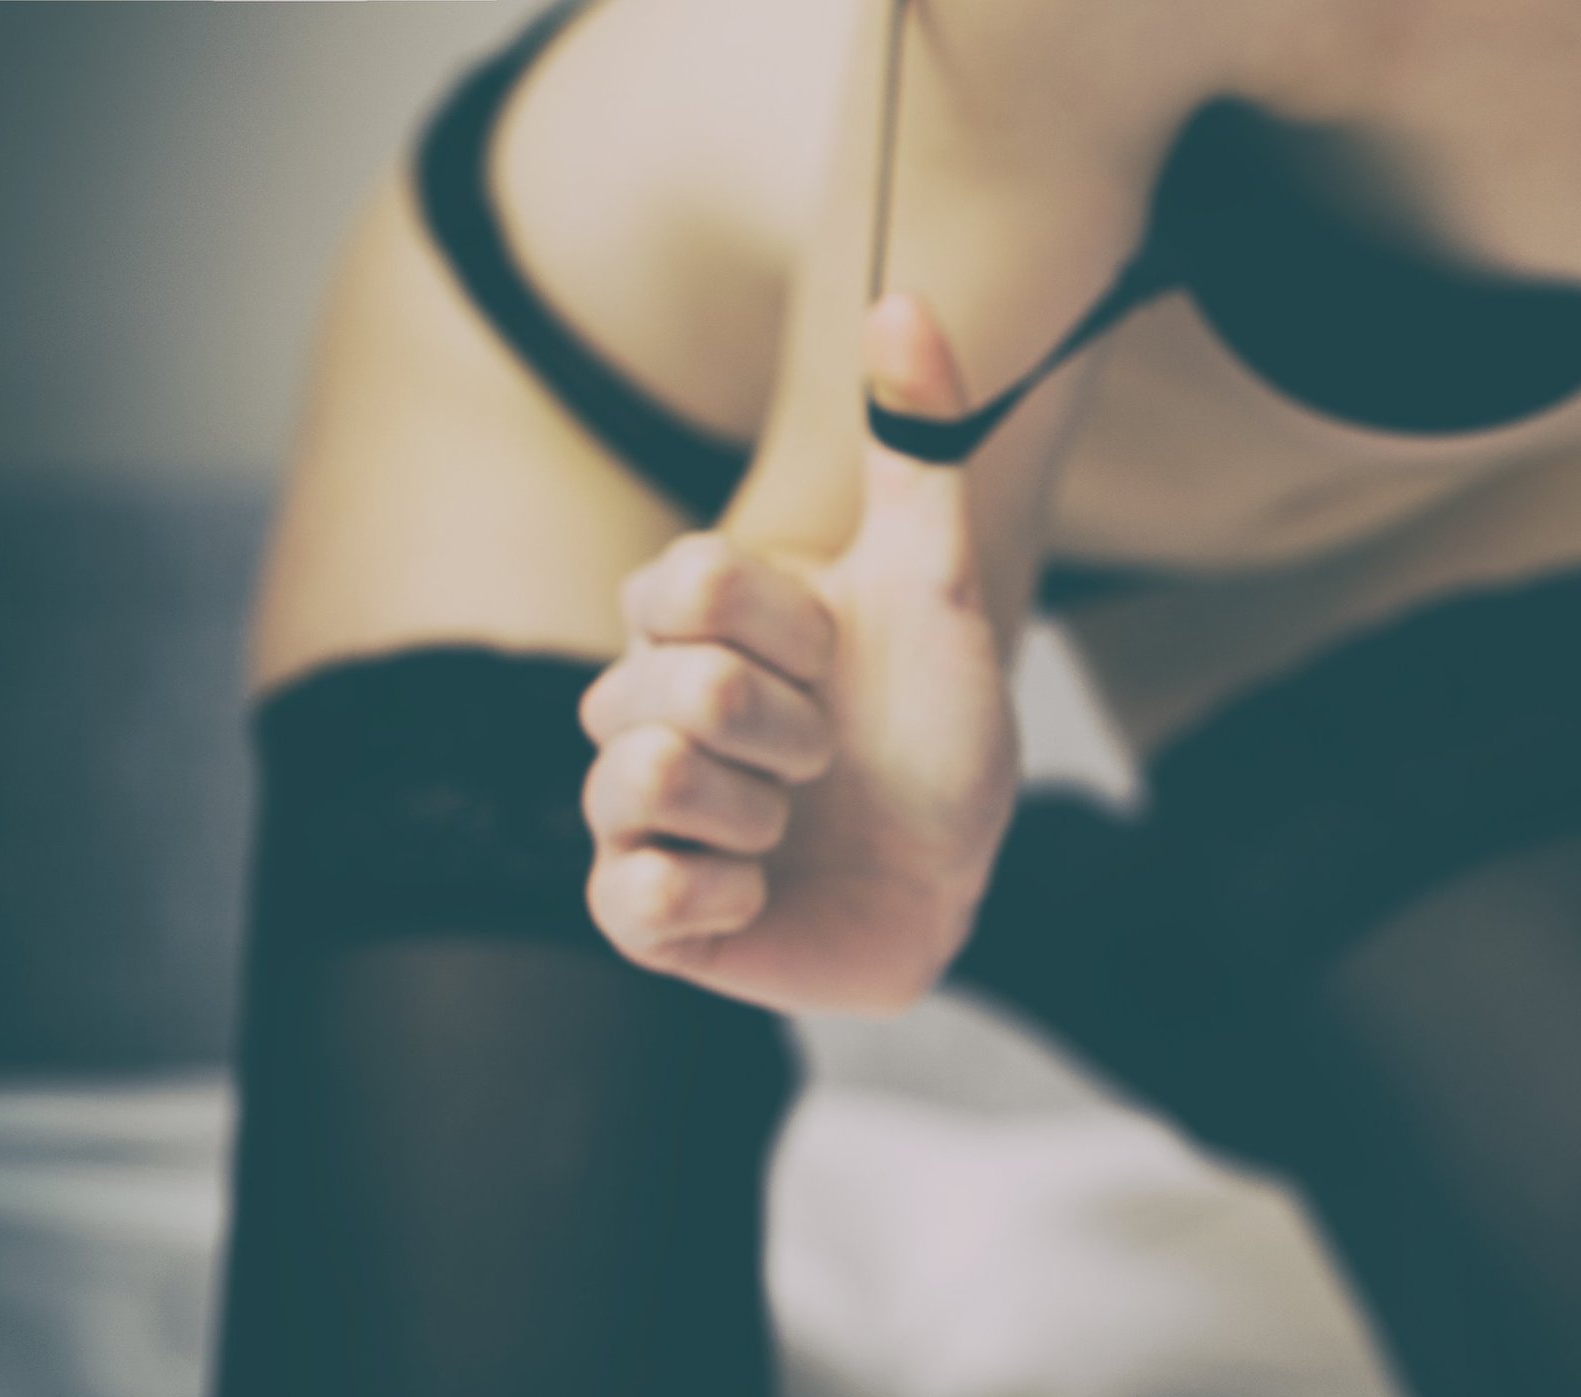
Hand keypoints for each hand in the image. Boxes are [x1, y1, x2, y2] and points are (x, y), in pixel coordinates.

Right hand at [579, 294, 1017, 1010]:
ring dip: (760, 810)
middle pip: (681, 687)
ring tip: (792, 825)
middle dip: (794, 729)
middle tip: (830, 756)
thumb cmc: (934, 725)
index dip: (795, 634)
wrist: (953, 867)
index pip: (689, 582)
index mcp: (684, 619)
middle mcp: (635, 705)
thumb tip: (904, 299)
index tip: (836, 662)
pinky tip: (758, 891)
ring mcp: (627, 810)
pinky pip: (630, 898)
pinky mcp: (640, 913)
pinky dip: (716, 895)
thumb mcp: (938, 580)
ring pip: (639, 781)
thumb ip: (917, 445)